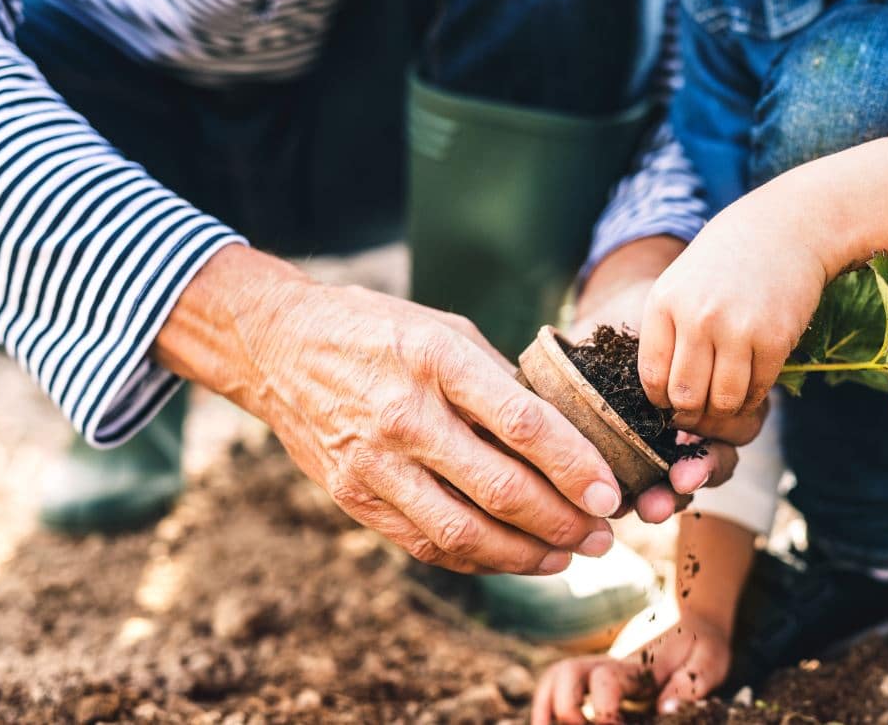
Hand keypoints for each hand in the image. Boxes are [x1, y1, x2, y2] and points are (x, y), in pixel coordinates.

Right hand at [155, 246, 622, 574]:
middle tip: (601, 536)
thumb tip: (562, 436)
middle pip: (500, 489)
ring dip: (525, 555)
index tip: (609, 494)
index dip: (574, 466)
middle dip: (563, 522)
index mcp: (438, 360)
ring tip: (565, 556)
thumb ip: (499, 383)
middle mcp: (404, 415)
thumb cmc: (378, 330)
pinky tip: (510, 556)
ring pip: (463, 532)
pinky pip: (424, 543)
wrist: (278, 345)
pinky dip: (475, 558)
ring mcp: (373, 462)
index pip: (523, 425)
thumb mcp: (446, 330)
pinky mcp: (351, 495)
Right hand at [532, 615, 731, 723]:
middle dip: (566, 709)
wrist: (691, 618)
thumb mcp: (710, 661)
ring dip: (546, 707)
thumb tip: (664, 709)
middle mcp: (608, 663)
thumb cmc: (702, 644)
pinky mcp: (593, 680)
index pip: (606, 680)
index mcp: (638, 663)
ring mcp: (596, 670)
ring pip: (554, 678)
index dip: (604, 711)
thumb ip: (690, 684)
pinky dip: (546, 707)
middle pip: (566, 673)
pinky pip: (557, 686)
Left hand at [638, 198, 827, 429]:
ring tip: (726, 399)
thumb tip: (662, 397)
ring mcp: (737, 329)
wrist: (786, 228)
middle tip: (700, 410)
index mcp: (665, 302)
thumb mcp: (680, 284)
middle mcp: (697, 317)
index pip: (652, 377)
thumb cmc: (726, 261)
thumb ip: (667, 332)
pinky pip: (758, 391)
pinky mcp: (775, 339)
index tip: (672, 400)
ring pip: (723, 402)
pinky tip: (750, 385)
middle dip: (691, 412)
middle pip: (685, 397)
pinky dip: (753, 398)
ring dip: (724, 410)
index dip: (661, 400)